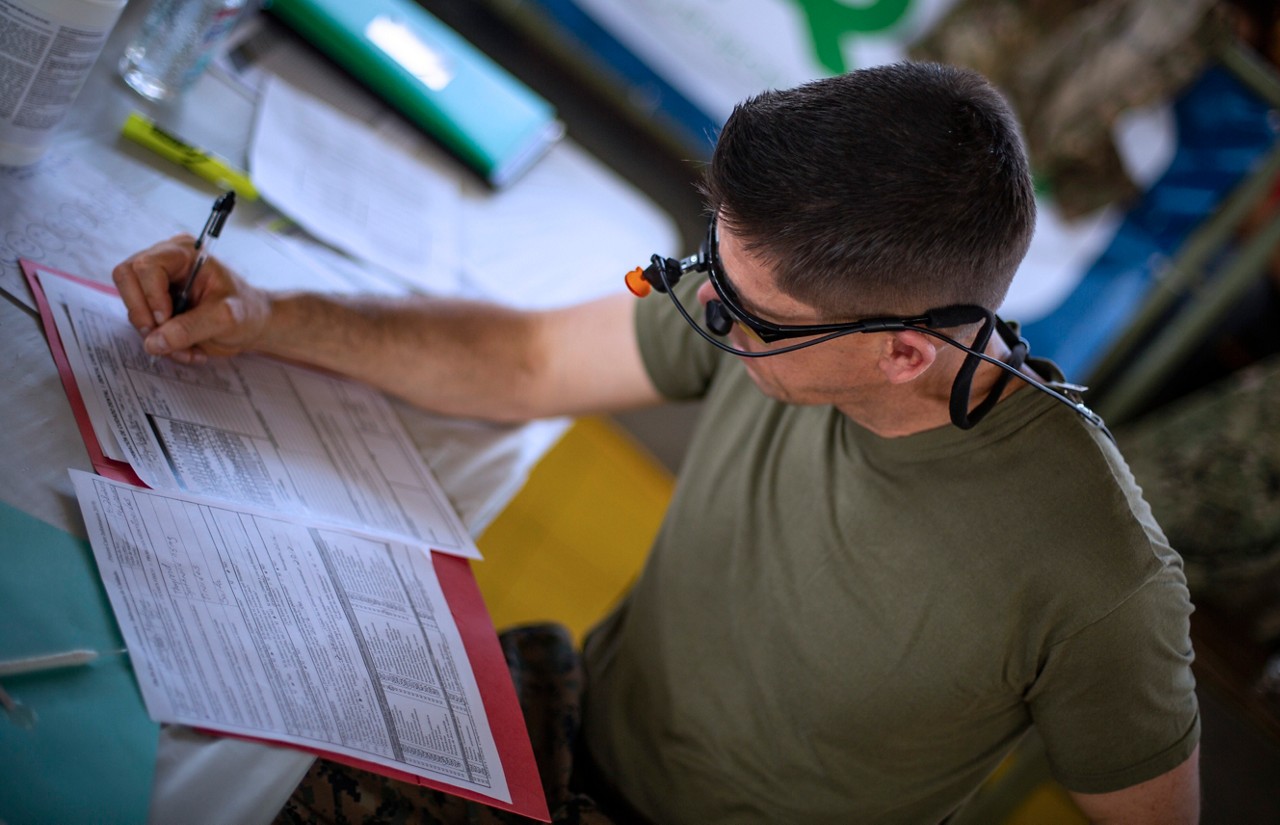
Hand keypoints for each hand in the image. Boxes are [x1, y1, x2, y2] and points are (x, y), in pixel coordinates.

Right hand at [112, 234, 270, 363]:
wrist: (252, 324)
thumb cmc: (246, 312)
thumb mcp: (226, 319)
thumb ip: (191, 328)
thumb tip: (153, 341)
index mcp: (185, 253)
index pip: (146, 266)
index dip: (151, 296)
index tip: (166, 320)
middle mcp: (166, 260)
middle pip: (126, 278)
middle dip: (143, 314)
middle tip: (164, 337)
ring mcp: (156, 281)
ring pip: (130, 302)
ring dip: (153, 333)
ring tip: (186, 348)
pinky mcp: (154, 302)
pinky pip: (140, 320)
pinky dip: (158, 341)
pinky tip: (185, 349)